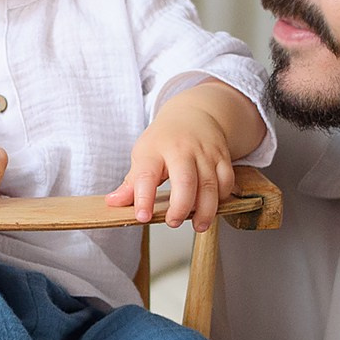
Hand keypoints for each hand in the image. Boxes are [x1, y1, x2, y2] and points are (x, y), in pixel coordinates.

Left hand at [110, 96, 242, 231]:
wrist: (193, 114)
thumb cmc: (164, 140)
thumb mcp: (143, 155)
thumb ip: (131, 183)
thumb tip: (113, 203)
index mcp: (154, 150)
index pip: (146, 175)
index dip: (143, 198)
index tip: (142, 217)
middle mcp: (181, 149)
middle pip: (185, 181)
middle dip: (181, 206)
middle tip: (173, 222)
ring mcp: (204, 152)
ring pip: (209, 184)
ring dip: (206, 209)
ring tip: (198, 225)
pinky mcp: (222, 157)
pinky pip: (226, 181)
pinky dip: (221, 198)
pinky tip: (211, 207)